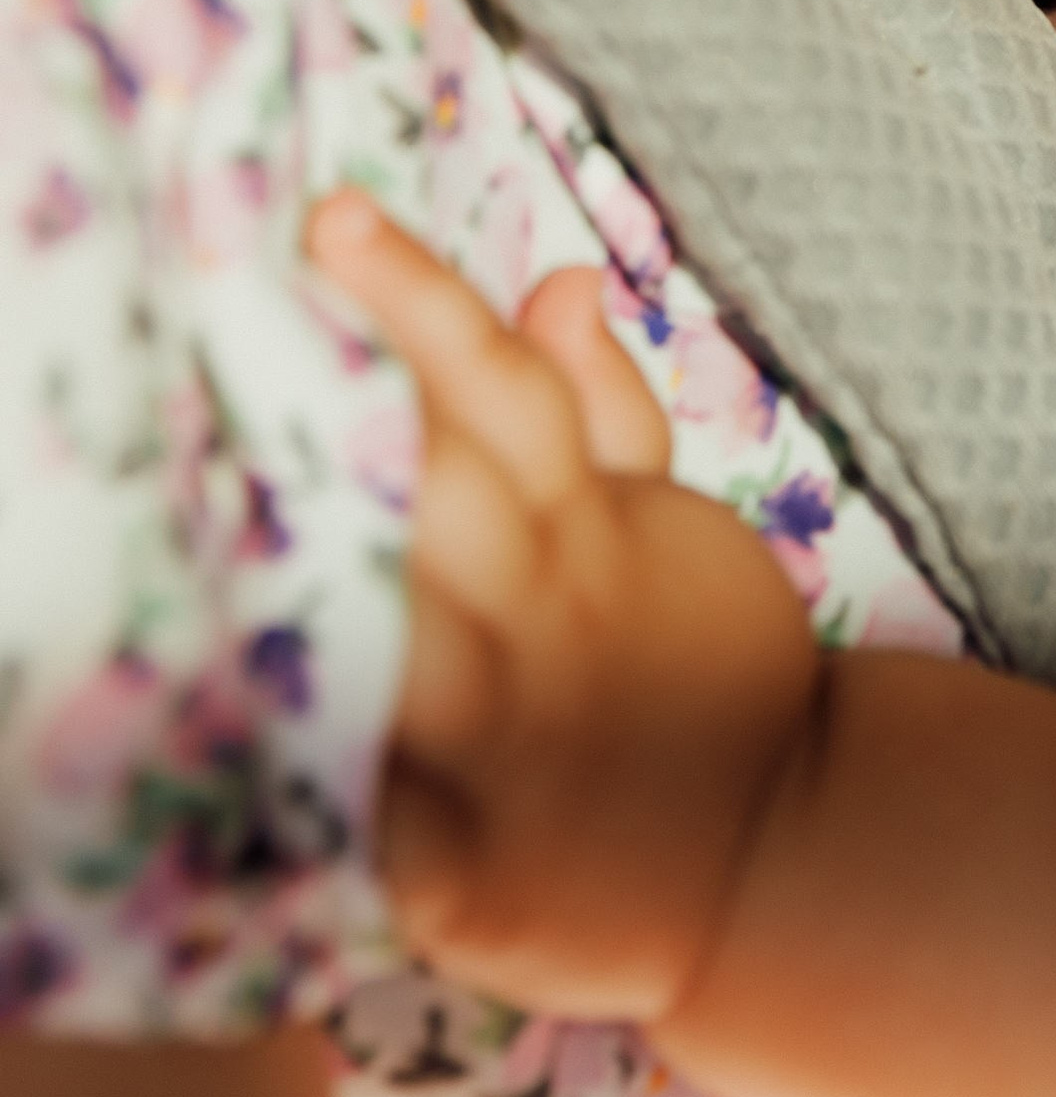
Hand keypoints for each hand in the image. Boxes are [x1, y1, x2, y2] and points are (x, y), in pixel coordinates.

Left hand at [305, 191, 818, 1022]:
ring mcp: (501, 746)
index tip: (333, 220)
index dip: (422, 303)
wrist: (771, 850)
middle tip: (272, 299)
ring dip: (338, 581)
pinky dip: (338, 800)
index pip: (503, 392)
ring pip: (407, 641)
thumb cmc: (688, 666)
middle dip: (371, 412)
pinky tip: (253, 764)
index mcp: (582, 537)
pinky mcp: (461, 876)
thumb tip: (559, 280)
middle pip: (449, 493)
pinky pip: (388, 836)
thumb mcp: (660, 527)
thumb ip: (601, 407)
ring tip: (242, 485)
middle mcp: (536, 625)